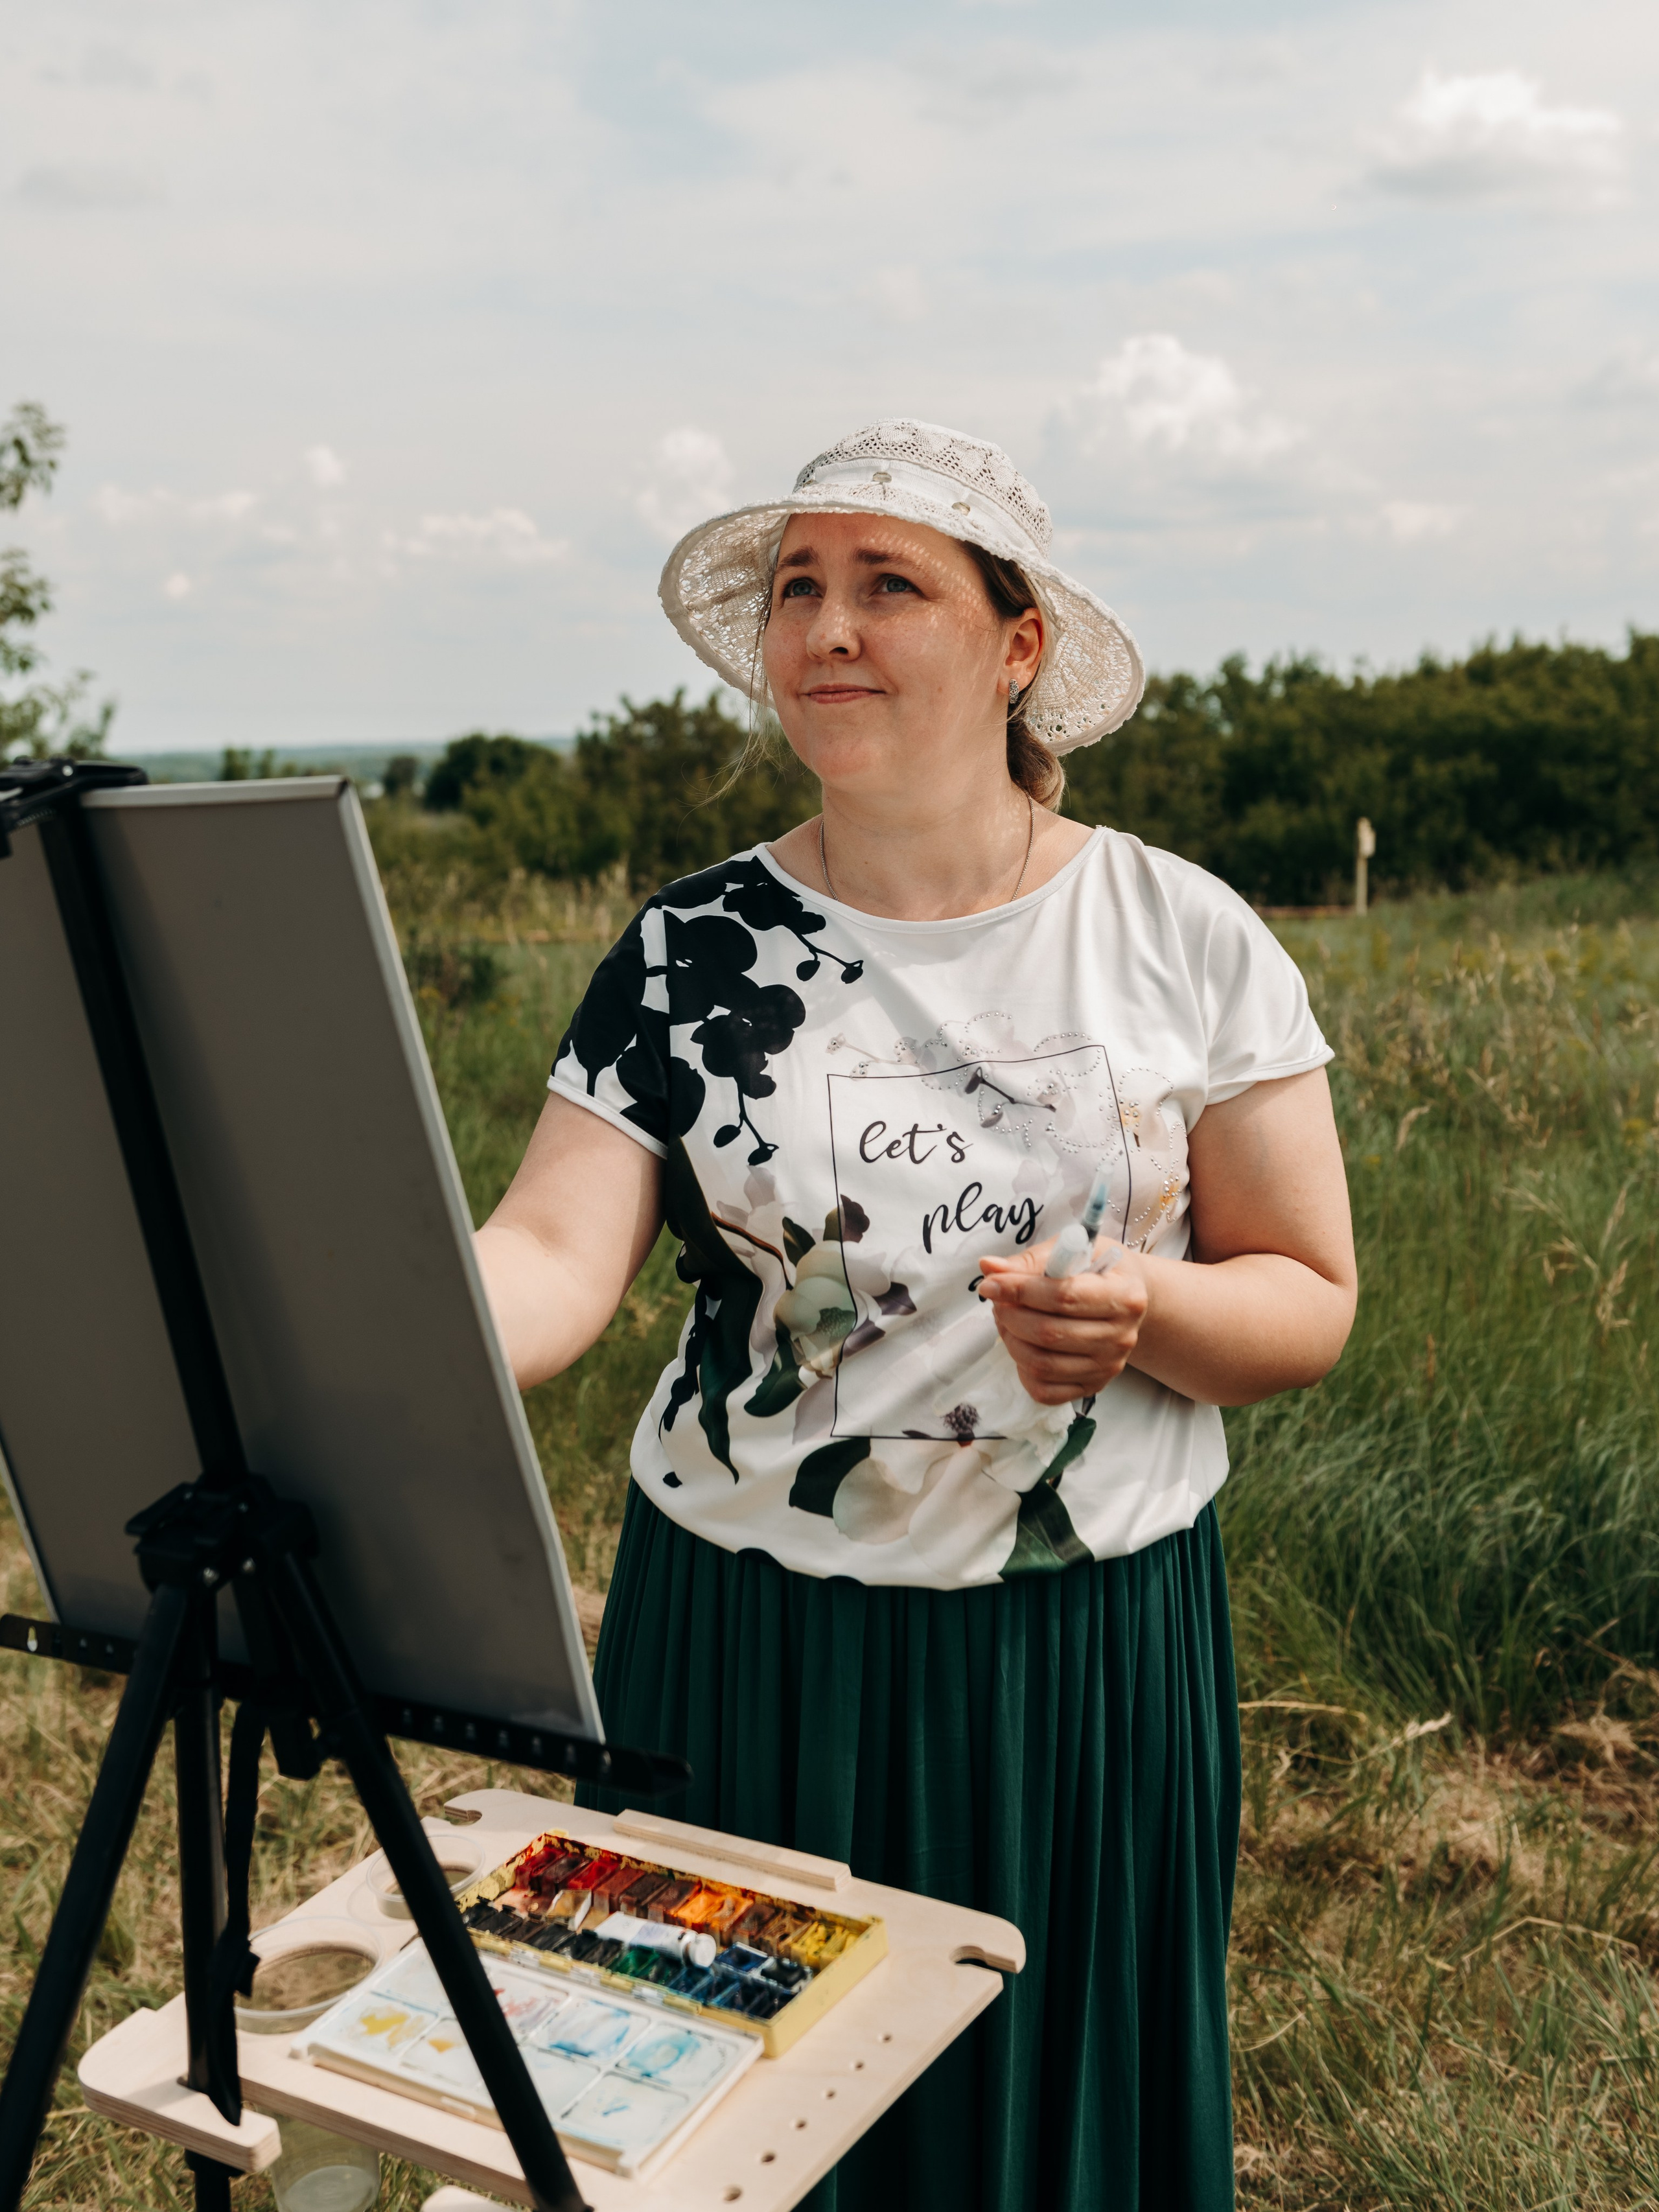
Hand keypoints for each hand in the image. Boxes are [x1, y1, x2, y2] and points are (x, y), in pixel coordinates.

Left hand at [976, 1237, 1149, 1405]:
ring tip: (1006, 1320)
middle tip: (997, 1301)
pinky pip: (1046, 1392)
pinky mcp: (1093, 1386)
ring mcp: (1108, 1366)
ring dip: (1012, 1341)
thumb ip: (1031, 1261)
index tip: (989, 1284)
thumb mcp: (1074, 1249)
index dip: (1020, 1290)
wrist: (1126, 1300)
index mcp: (1125, 1296)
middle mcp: (1122, 1337)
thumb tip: (989, 1267)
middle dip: (1010, 1315)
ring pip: (1042, 1365)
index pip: (1063, 1296)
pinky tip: (1023, 1346)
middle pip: (1049, 1333)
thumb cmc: (1098, 1269)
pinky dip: (1023, 1372)